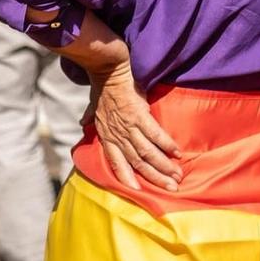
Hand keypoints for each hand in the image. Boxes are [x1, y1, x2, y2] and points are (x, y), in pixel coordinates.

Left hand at [86, 62, 182, 191]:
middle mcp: (117, 135)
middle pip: (137, 162)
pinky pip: (155, 134)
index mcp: (107, 135)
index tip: (138, 191)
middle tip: (170, 188)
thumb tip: (82, 122)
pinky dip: (166, 145)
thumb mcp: (93, 105)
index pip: (116, 162)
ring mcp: (128, 126)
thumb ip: (89, 116)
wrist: (108, 69)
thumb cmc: (102, 87)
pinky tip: (177, 153)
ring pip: (146, 152)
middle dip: (154, 177)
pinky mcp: (139, 114)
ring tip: (177, 176)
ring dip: (163, 166)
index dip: (126, 177)